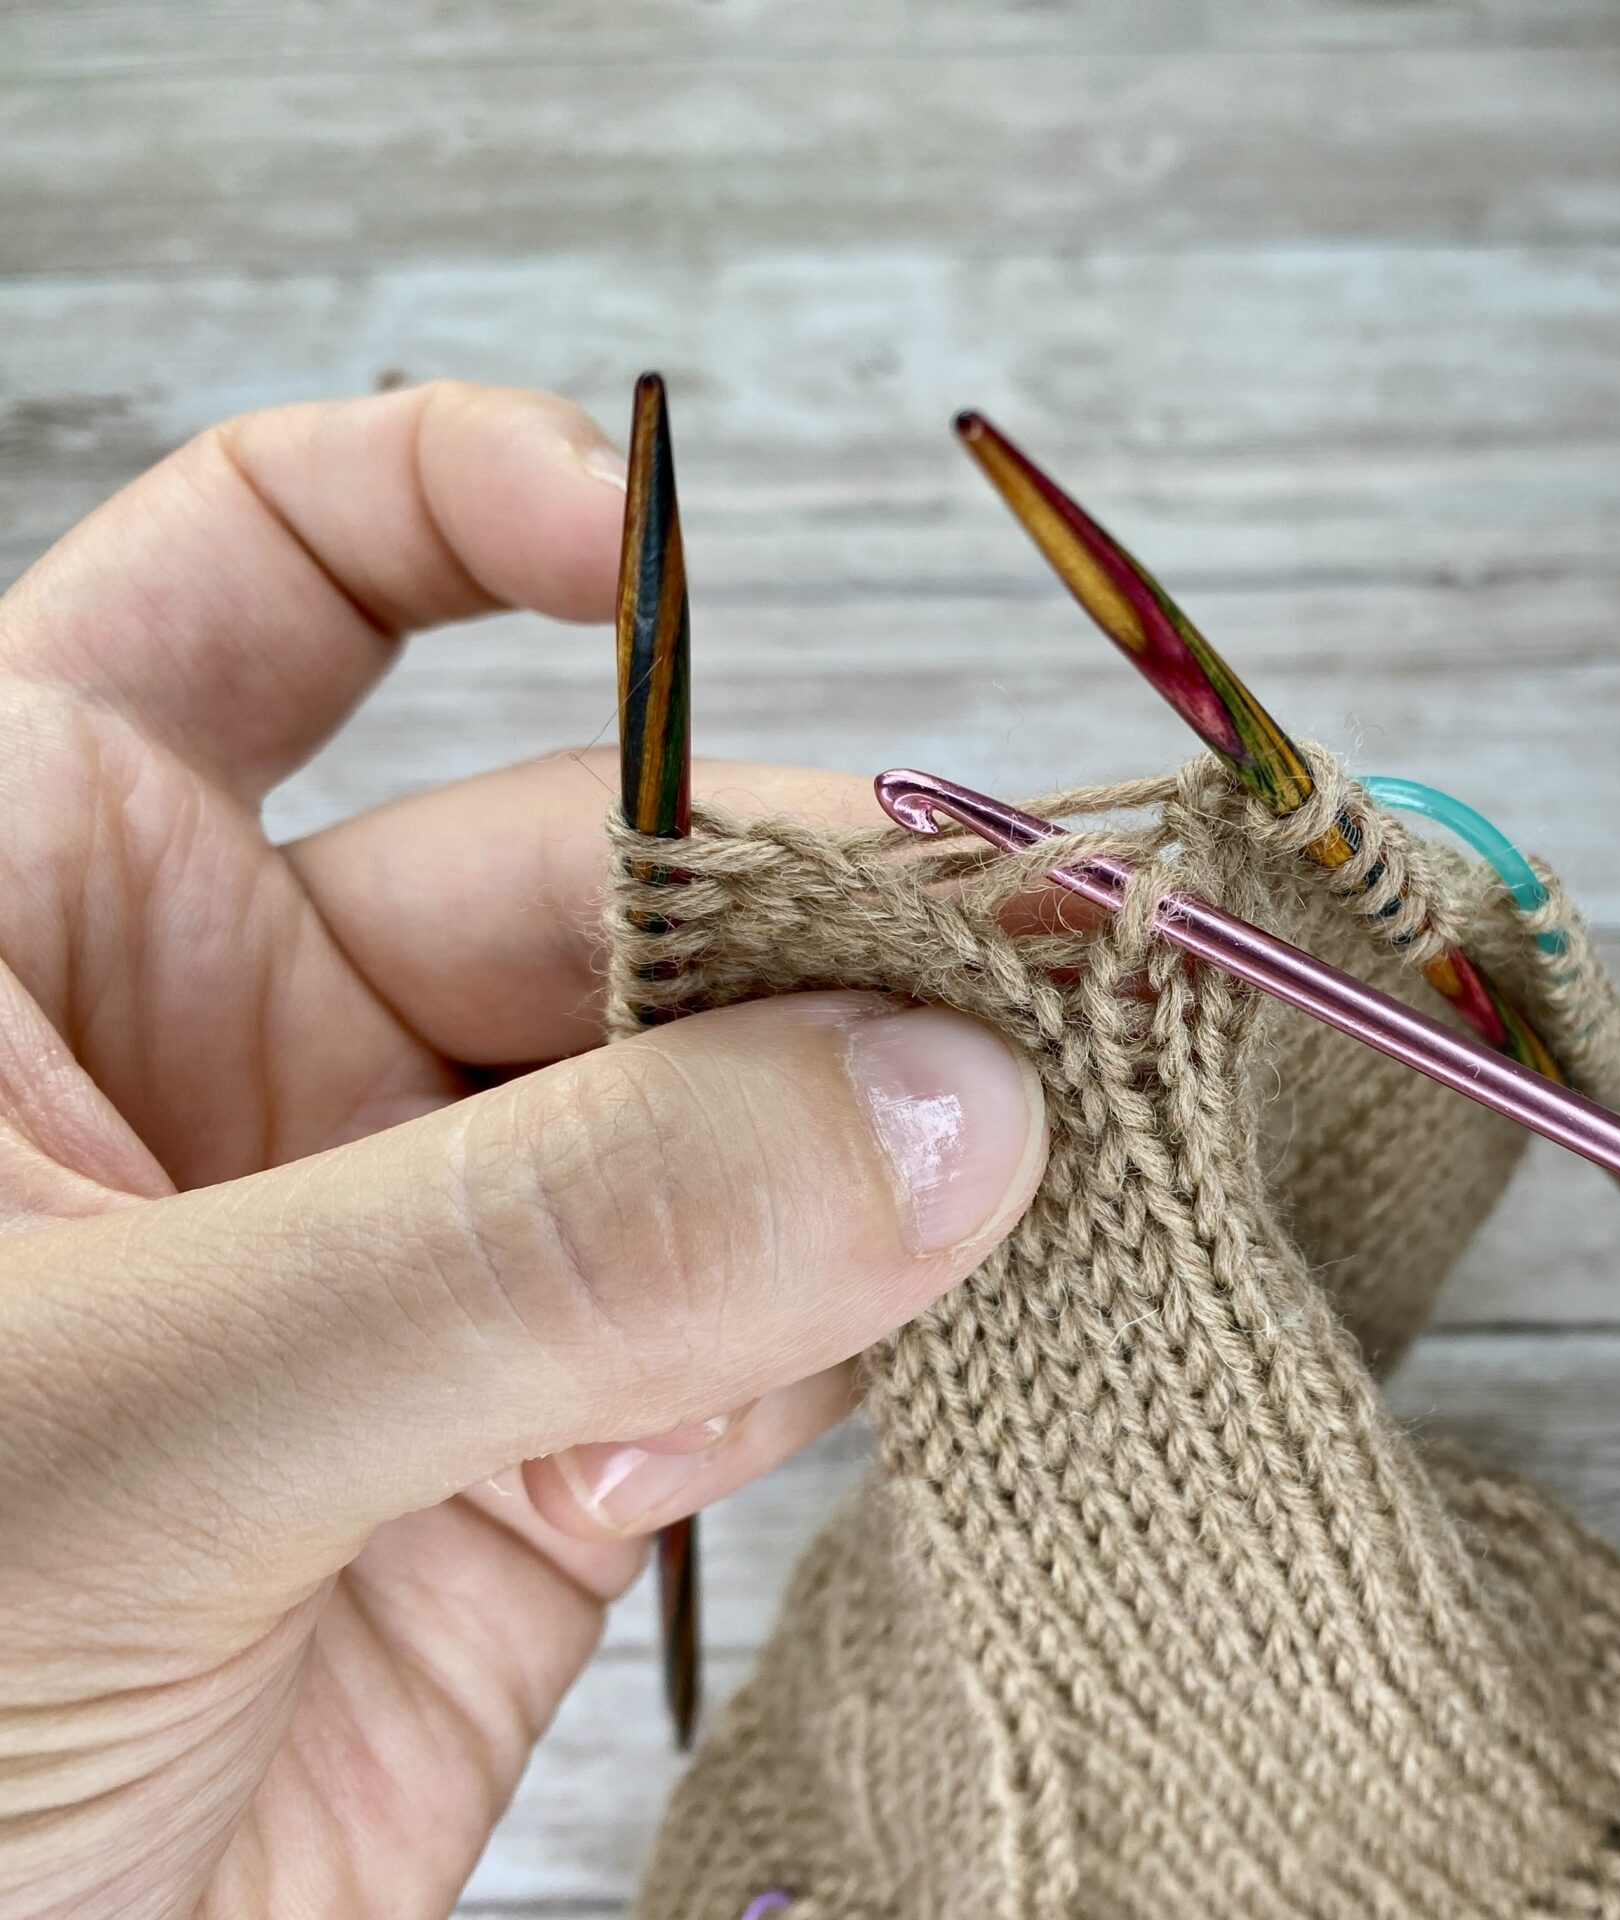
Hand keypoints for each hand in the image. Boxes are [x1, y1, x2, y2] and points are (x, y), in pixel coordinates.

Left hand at [0, 383, 1048, 1919]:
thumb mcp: (129, 1412)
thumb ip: (541, 1245)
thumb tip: (930, 1107)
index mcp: (29, 911)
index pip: (270, 575)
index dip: (480, 508)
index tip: (673, 560)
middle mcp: (239, 1048)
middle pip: (597, 870)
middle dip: (803, 917)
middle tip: (1025, 968)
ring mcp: (417, 1247)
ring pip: (717, 1099)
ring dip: (845, 1145)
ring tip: (950, 1197)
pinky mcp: (548, 1450)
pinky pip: (758, 1317)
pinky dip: (819, 1339)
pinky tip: (768, 1404)